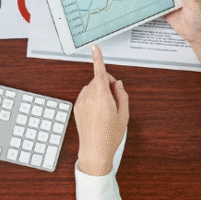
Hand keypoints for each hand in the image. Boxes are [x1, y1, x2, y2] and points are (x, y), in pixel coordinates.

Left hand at [74, 45, 128, 176]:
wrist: (94, 151)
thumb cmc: (111, 136)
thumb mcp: (124, 116)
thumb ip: (122, 96)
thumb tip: (118, 84)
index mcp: (102, 98)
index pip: (100, 73)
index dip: (98, 59)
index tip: (94, 48)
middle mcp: (89, 98)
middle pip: (98, 80)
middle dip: (108, 83)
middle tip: (116, 99)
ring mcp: (81, 103)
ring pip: (92, 87)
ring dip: (100, 91)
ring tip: (107, 109)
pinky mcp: (77, 107)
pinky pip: (86, 95)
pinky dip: (93, 98)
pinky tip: (98, 112)